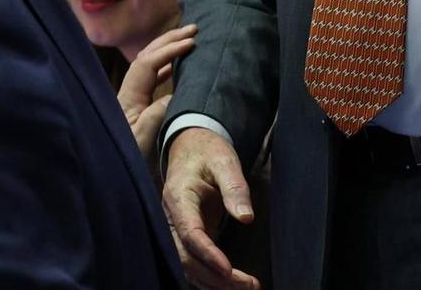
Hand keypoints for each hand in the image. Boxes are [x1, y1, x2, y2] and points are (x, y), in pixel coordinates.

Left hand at [117, 24, 196, 159]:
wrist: (112, 177)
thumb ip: (157, 114)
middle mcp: (129, 94)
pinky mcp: (139, 110)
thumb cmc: (127, 160)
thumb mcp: (143, 139)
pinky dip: (168, 67)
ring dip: (168, 50)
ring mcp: (133, 101)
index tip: (190, 43)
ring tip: (188, 39)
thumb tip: (175, 93)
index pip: (147, 63)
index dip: (169, 50)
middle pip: (147, 57)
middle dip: (168, 40)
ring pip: (150, 66)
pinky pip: (154, 81)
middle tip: (193, 29)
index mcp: (128, 98)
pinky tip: (179, 66)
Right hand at [162, 129, 258, 289]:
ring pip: (188, 265)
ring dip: (214, 282)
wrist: (191, 145)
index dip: (208, 255)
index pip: (190, 234)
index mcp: (179, 198)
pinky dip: (210, 276)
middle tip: (248, 285)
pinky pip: (194, 261)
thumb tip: (246, 218)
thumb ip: (235, 187)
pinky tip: (231, 284)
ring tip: (246, 288)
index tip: (229, 271)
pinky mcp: (188, 234)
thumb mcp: (224, 161)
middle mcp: (172, 218)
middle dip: (215, 277)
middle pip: (186, 258)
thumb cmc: (208, 151)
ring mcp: (177, 228)